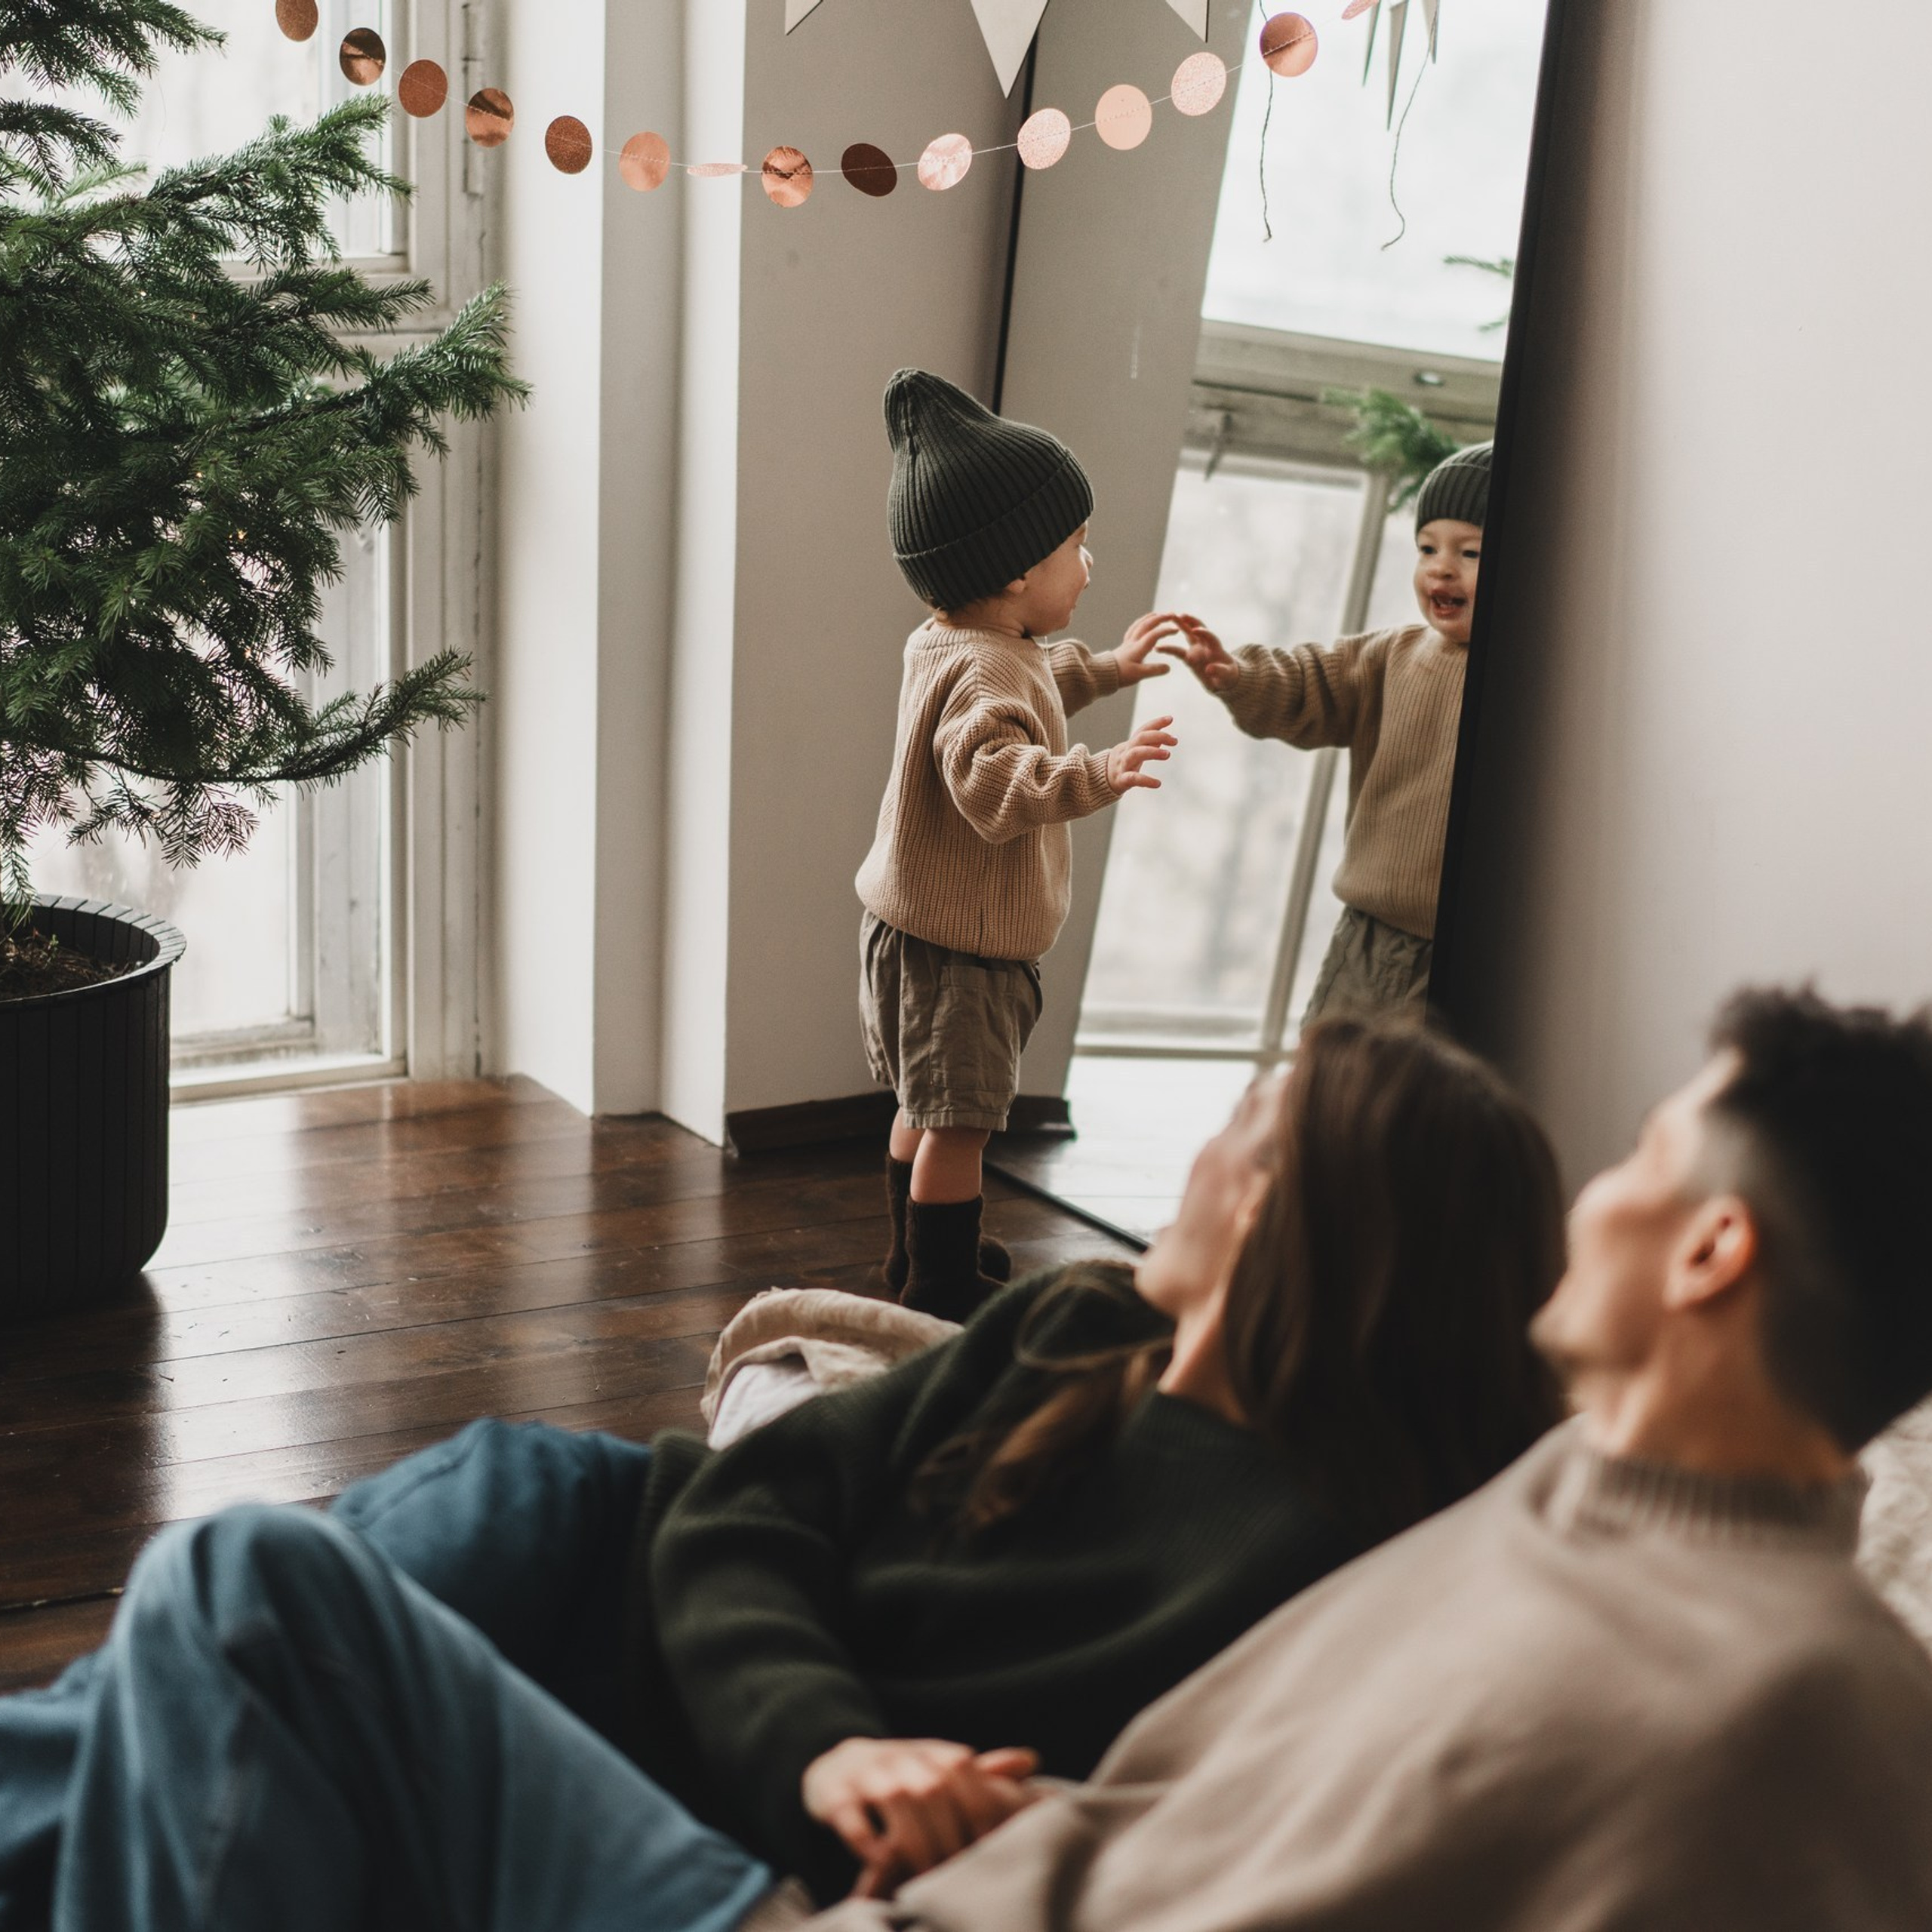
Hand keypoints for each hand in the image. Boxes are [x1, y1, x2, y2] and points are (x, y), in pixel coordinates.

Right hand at [802, 1737, 1041, 1898]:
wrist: (840, 1765)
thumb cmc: (905, 1777)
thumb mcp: (941, 1769)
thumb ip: (983, 1772)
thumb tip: (1031, 1760)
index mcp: (933, 1754)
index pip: (963, 1770)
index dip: (980, 1807)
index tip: (993, 1846)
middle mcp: (902, 1758)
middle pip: (932, 1790)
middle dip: (948, 1836)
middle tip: (959, 1875)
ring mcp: (867, 1774)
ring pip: (895, 1800)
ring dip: (913, 1842)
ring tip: (925, 1879)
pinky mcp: (835, 1795)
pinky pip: (849, 1815)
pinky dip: (865, 1838)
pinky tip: (879, 1862)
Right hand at [1105, 715, 1176, 794]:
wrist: (1100, 780)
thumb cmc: (1123, 764)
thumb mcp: (1135, 752)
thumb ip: (1150, 744)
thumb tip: (1168, 735)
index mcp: (1130, 744)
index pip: (1143, 730)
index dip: (1156, 723)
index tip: (1170, 719)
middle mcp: (1126, 751)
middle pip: (1140, 738)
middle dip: (1158, 736)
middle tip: (1175, 741)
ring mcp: (1123, 765)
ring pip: (1135, 754)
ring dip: (1152, 752)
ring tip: (1167, 754)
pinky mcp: (1121, 780)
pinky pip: (1133, 778)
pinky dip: (1146, 780)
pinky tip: (1158, 783)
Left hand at [1110, 611, 1182, 686]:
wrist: (1103, 674)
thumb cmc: (1121, 675)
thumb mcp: (1139, 675)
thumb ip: (1154, 670)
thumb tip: (1168, 667)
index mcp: (1138, 648)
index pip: (1154, 635)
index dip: (1165, 631)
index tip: (1177, 630)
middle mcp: (1133, 642)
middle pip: (1147, 625)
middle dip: (1160, 618)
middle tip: (1172, 615)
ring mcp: (1128, 642)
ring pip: (1139, 624)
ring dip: (1150, 618)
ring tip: (1158, 615)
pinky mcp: (1124, 645)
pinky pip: (1133, 629)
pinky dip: (1140, 623)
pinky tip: (1142, 624)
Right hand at [1156, 614, 1240, 693]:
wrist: (1222, 680)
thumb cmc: (1227, 676)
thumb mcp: (1227, 675)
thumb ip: (1219, 671)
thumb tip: (1209, 669)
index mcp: (1216, 648)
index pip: (1210, 637)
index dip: (1204, 632)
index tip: (1196, 630)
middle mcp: (1205, 645)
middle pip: (1197, 629)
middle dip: (1189, 621)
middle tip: (1179, 615)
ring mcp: (1196, 649)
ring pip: (1186, 634)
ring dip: (1178, 625)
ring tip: (1168, 618)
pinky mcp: (1189, 657)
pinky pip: (1177, 652)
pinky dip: (1168, 649)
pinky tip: (1157, 648)